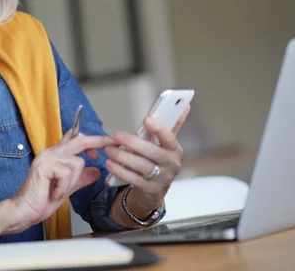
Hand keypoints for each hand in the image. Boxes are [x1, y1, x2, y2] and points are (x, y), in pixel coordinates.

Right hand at [10, 131, 113, 227]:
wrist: (24, 211)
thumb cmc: (41, 200)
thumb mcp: (67, 188)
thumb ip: (81, 178)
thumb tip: (97, 171)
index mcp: (56, 156)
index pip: (74, 139)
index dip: (91, 139)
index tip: (107, 142)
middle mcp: (51, 153)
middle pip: (79, 140)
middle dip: (97, 141)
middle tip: (111, 142)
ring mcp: (47, 158)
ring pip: (76, 162)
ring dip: (72, 182)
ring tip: (58, 192)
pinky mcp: (44, 166)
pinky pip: (66, 173)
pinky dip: (63, 187)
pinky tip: (54, 193)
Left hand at [105, 105, 189, 220]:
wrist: (155, 188)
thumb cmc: (158, 160)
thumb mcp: (166, 144)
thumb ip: (172, 125)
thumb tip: (185, 105)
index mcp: (175, 149)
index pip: (169, 138)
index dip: (159, 129)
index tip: (147, 119)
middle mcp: (171, 164)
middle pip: (152, 152)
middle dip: (133, 143)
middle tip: (117, 135)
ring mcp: (162, 179)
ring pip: (142, 166)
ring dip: (123, 157)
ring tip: (109, 150)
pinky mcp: (150, 190)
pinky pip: (133, 180)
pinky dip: (120, 171)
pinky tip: (109, 164)